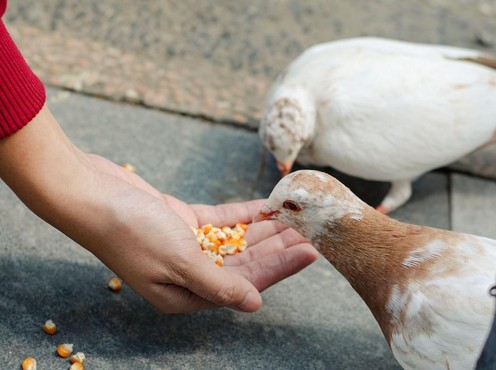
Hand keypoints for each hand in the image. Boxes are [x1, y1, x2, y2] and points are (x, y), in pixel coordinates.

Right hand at [0, 106, 317, 312]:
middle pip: (246, 261)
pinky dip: (244, 214)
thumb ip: (219, 283)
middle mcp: (189, 273)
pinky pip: (222, 220)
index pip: (246, 282)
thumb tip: (253, 305)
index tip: (310, 251)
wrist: (89, 193)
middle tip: (312, 231)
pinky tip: (268, 207)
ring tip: (296, 217)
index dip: (280, 267)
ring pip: (238, 240)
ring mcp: (186, 246)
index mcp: (185, 294)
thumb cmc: (128, 231)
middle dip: (279, 246)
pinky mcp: (182, 221)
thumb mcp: (178, 261)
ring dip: (266, 229)